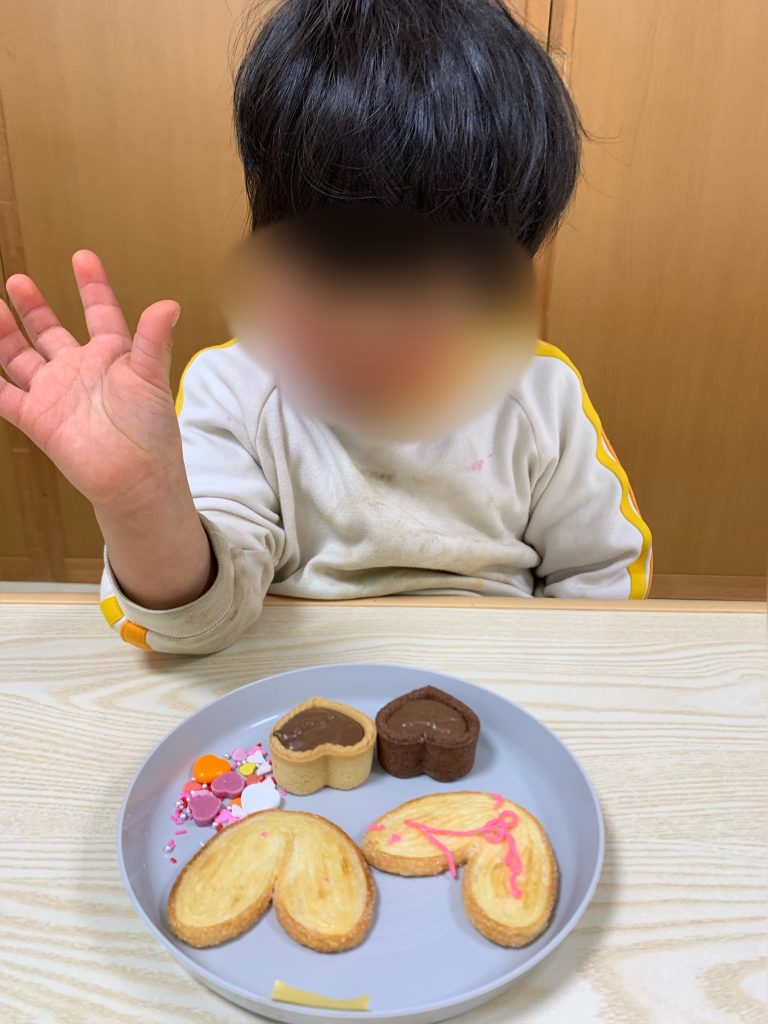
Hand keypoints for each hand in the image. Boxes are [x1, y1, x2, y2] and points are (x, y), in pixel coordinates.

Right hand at [0, 250, 182, 508]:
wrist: (134, 477)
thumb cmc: (151, 432)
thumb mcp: (152, 378)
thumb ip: (153, 340)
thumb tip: (168, 304)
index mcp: (112, 358)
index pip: (100, 313)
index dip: (93, 286)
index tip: (83, 257)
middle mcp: (80, 371)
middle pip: (50, 332)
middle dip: (35, 307)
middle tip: (18, 280)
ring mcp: (55, 393)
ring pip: (20, 355)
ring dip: (5, 332)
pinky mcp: (35, 416)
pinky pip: (1, 392)